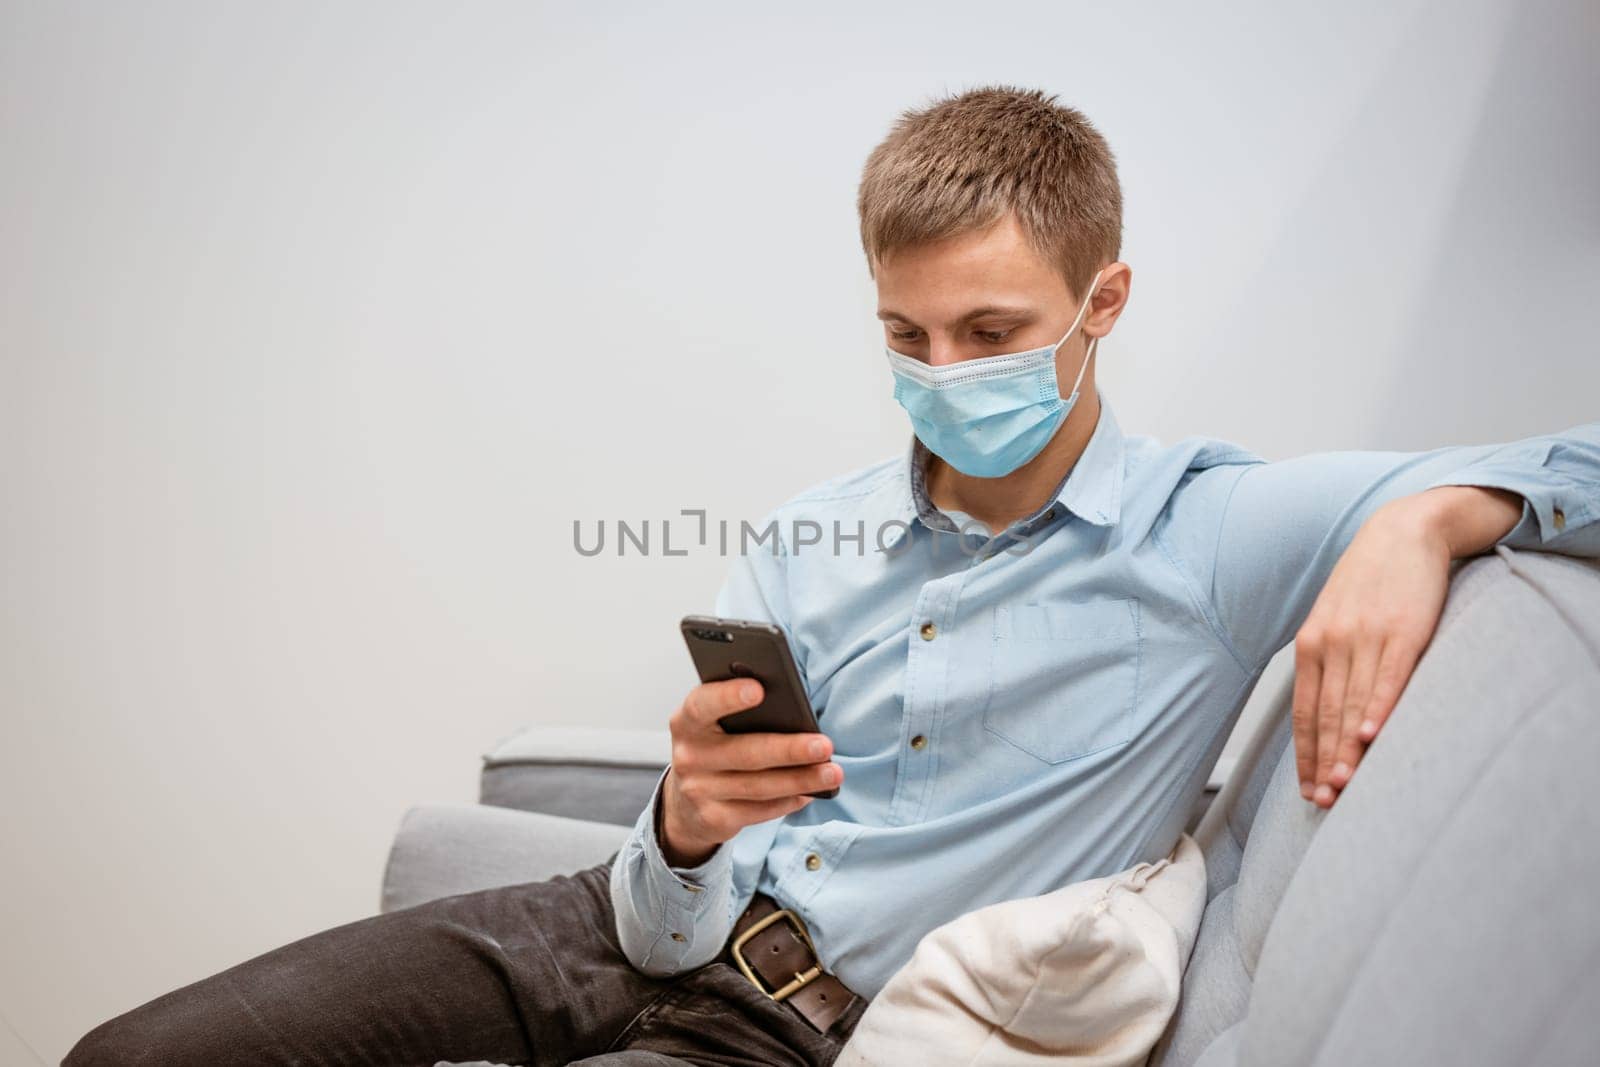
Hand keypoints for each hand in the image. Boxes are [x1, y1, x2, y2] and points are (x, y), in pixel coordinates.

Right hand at [659, 678, 841, 866]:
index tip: (759, 689)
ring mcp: (699, 791)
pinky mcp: (714, 820)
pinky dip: (789, 801)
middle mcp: (688, 757)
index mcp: (687, 721)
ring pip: (759, 787)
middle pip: (746, 753)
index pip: (703, 705)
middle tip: (824, 746)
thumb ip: (739, 709)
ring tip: (832, 773)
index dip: (728, 697)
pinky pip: (760, 811)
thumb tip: (789, 702)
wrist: (685, 800)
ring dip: (801, 780)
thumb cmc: (714, 745)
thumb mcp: (714, 722)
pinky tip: (811, 792)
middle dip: (790, 750)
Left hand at [1291, 499, 1452, 808]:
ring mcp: (1366, 637)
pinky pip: (1387, 676)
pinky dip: (1378, 708)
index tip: (1308, 790)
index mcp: (1310, 644)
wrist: (1403, 531)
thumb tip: (1326, 709)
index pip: (1305, 711)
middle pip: (1327, 715)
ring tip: (1344, 784)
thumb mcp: (1337, 618)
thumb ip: (1329, 661)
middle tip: (1324, 801)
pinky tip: (1373, 736)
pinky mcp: (1402, 630)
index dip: (1306, 753)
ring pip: (1353, 703)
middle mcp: (1332, 643)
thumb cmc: (1370, 582)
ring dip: (1348, 748)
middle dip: (1324, 761)